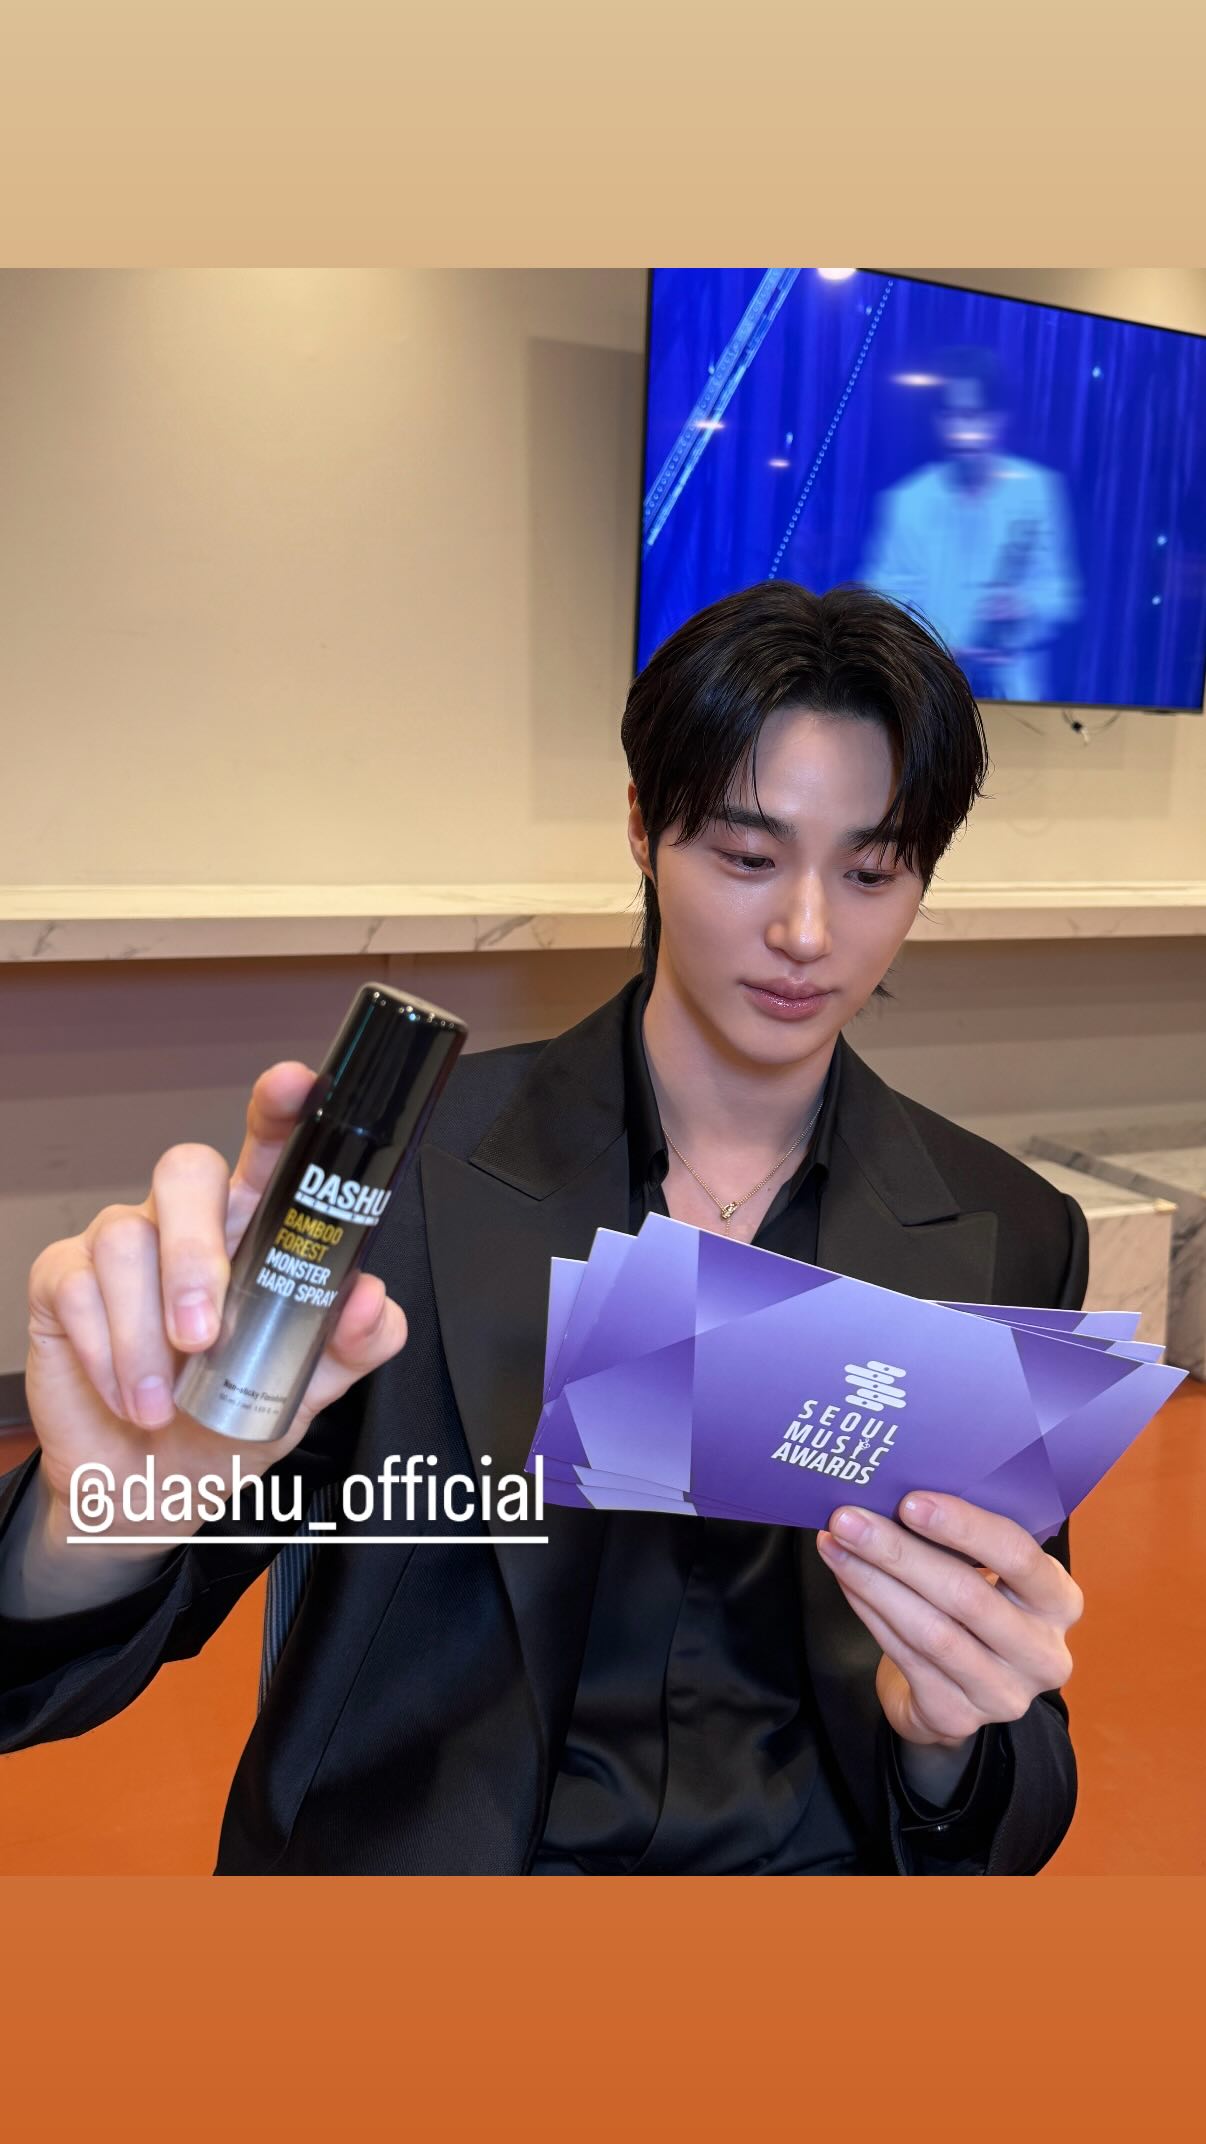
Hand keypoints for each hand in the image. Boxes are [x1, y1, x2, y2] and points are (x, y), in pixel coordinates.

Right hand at [23, 1061, 409, 1550]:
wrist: (149, 1489)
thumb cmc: (226, 1423)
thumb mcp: (305, 1391)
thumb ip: (351, 1345)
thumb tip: (371, 1302)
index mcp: (257, 1230)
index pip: (269, 1150)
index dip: (279, 1109)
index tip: (292, 1085)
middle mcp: (189, 1224)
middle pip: (187, 1173)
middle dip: (196, 1252)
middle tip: (203, 1334)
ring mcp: (124, 1247)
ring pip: (127, 1238)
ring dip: (146, 1333)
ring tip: (164, 1402)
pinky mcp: (65, 1282)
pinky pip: (77, 1287)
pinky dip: (106, 1351)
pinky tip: (128, 1394)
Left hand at [816, 1492, 1082, 1752]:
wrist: (960, 1689)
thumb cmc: (975, 1608)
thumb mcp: (992, 1572)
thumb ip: (966, 1540)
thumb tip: (895, 1492)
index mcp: (1059, 1601)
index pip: (1017, 1555)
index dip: (963, 1527)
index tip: (909, 1501)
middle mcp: (1042, 1653)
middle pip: (965, 1595)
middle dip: (898, 1552)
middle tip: (848, 1519)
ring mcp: (1003, 1692)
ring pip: (929, 1630)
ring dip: (873, 1582)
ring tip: (836, 1545)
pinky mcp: (958, 1716)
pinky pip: (905, 1656)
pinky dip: (870, 1612)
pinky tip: (847, 1580)